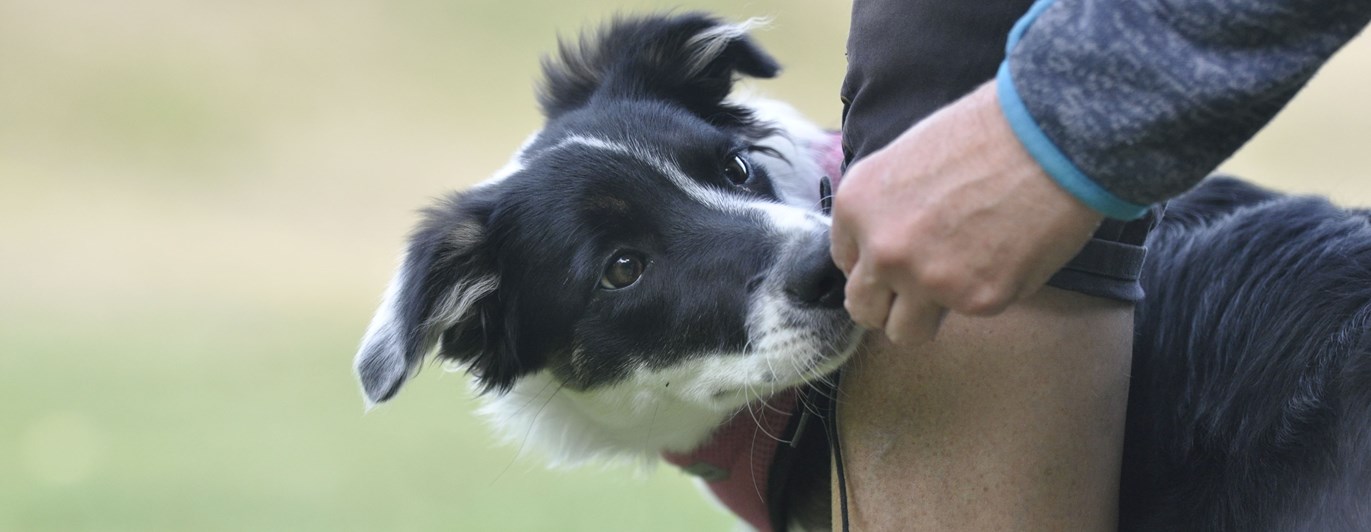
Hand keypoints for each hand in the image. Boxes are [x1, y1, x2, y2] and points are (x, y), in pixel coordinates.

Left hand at [830, 81, 1103, 344]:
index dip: (875, 262)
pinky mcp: (976, 300)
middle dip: (890, 302)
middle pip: (864, 307)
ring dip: (926, 316)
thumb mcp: (908, 157)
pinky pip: (969, 314)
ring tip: (960, 281)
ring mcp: (926, 279)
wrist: (1049, 135)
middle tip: (922, 286)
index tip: (902, 256)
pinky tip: (1007, 254)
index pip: (846, 261)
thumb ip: (886, 208)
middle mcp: (881, 249)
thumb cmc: (986, 132)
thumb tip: (887, 240)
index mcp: (857, 206)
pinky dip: (987, 293)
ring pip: (905, 332)